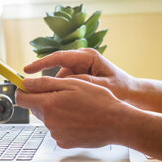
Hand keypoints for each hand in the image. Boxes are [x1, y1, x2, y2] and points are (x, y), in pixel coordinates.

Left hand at [15, 76, 129, 148]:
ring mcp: (56, 134)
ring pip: (48, 119)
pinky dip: (64, 124)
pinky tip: (78, 120)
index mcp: (48, 104)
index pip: (21, 99)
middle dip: (44, 100)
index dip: (23, 91)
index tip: (29, 87)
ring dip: (56, 112)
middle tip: (64, 95)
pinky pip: (57, 130)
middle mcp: (49, 121)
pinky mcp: (64, 142)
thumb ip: (45, 83)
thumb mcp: (72, 84)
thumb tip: (26, 83)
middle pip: (35, 109)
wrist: (116, 123)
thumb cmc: (99, 101)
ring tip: (76, 108)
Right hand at [23, 48, 138, 102]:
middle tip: (44, 97)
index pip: (58, 57)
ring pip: (61, 80)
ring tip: (68, 105)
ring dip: (60, 92)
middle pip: (57, 70)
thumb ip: (83, 83)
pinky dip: (66, 95)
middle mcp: (83, 60)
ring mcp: (81, 69)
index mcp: (88, 57)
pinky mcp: (81, 78)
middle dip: (51, 84)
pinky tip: (71, 105)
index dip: (41, 63)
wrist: (134, 95)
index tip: (27, 70)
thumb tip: (63, 82)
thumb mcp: (102, 87)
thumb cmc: (122, 89)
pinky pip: (67, 86)